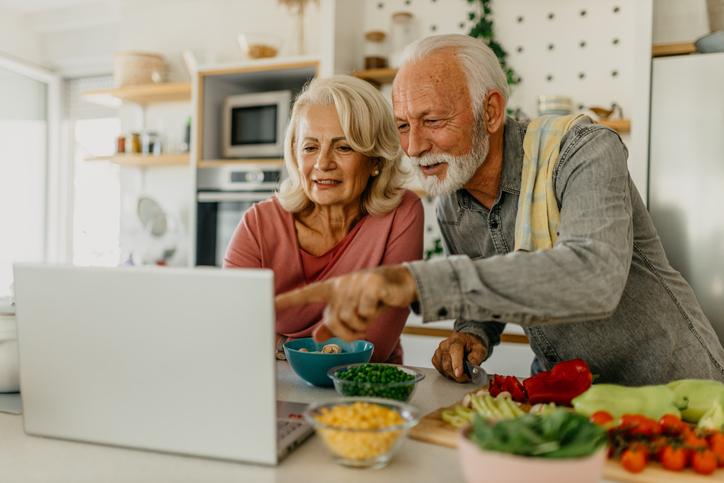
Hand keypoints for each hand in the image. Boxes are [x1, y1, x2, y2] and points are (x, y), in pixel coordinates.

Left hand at [275, 265, 417, 341]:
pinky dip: (374, 313)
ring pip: (350, 319)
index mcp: (332, 289)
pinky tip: (379, 303)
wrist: (400, 284)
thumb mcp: (352, 312)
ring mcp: (355, 282)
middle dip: (348, 332)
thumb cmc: (372, 299)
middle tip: (361, 325)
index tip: (268, 303)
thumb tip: (317, 337)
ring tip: (370, 311)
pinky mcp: (372, 283)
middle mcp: (341, 284)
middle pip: (334, 321)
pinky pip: (365, 312)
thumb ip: (334, 324)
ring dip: (363, 325)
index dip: (287, 300)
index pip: (305, 294)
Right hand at [432, 332, 486, 382]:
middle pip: (447, 365)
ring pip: (443, 369)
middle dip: (458, 375)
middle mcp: (445, 345)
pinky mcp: (435, 359)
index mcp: (456, 341)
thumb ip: (477, 356)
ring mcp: (438, 352)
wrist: (465, 341)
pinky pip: (440, 370)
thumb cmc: (471, 345)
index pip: (455, 352)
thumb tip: (472, 364)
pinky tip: (453, 369)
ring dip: (453, 375)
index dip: (456, 364)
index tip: (458, 374)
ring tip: (461, 371)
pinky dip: (447, 373)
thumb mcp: (480, 348)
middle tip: (467, 377)